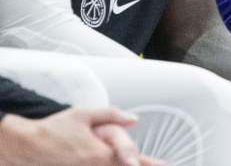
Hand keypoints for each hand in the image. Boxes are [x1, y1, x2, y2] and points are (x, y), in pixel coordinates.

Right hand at [0, 107, 162, 165]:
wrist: (26, 144)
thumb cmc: (55, 128)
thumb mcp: (84, 114)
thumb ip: (112, 115)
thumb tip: (134, 119)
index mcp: (100, 153)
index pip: (132, 160)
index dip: (150, 164)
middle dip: (140, 165)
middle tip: (159, 165)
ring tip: (137, 163)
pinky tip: (113, 165)